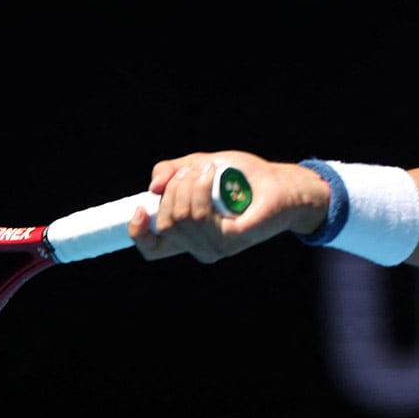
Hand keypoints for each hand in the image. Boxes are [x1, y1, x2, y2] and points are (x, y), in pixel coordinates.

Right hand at [127, 151, 330, 264]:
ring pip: (180, 218)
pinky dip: (200, 188)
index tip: (139, 207)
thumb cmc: (242, 177)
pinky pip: (200, 215)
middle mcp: (200, 247)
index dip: (137, 232)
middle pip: (165, 223)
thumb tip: (152, 189)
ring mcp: (216, 247)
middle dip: (173, 188)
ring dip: (187, 185)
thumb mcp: (198, 167)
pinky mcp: (232, 239)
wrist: (281, 183)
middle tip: (196, 170)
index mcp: (189, 236)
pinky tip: (212, 173)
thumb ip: (171, 173)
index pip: (151, 250)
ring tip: (208, 169)